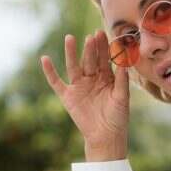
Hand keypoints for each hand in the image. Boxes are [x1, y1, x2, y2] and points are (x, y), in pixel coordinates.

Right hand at [40, 30, 129, 149]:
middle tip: (91, 36)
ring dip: (71, 53)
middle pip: (89, 60)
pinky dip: (50, 72)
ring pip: (74, 66)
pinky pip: (56, 82)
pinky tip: (45, 59)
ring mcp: (79, 86)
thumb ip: (122, 80)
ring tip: (70, 38)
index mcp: (106, 77)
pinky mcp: (67, 96)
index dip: (103, 47)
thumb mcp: (122, 97)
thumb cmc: (117, 117)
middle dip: (90, 48)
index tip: (102, 33)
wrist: (106, 136)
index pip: (103, 58)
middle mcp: (91, 78)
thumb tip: (125, 61)